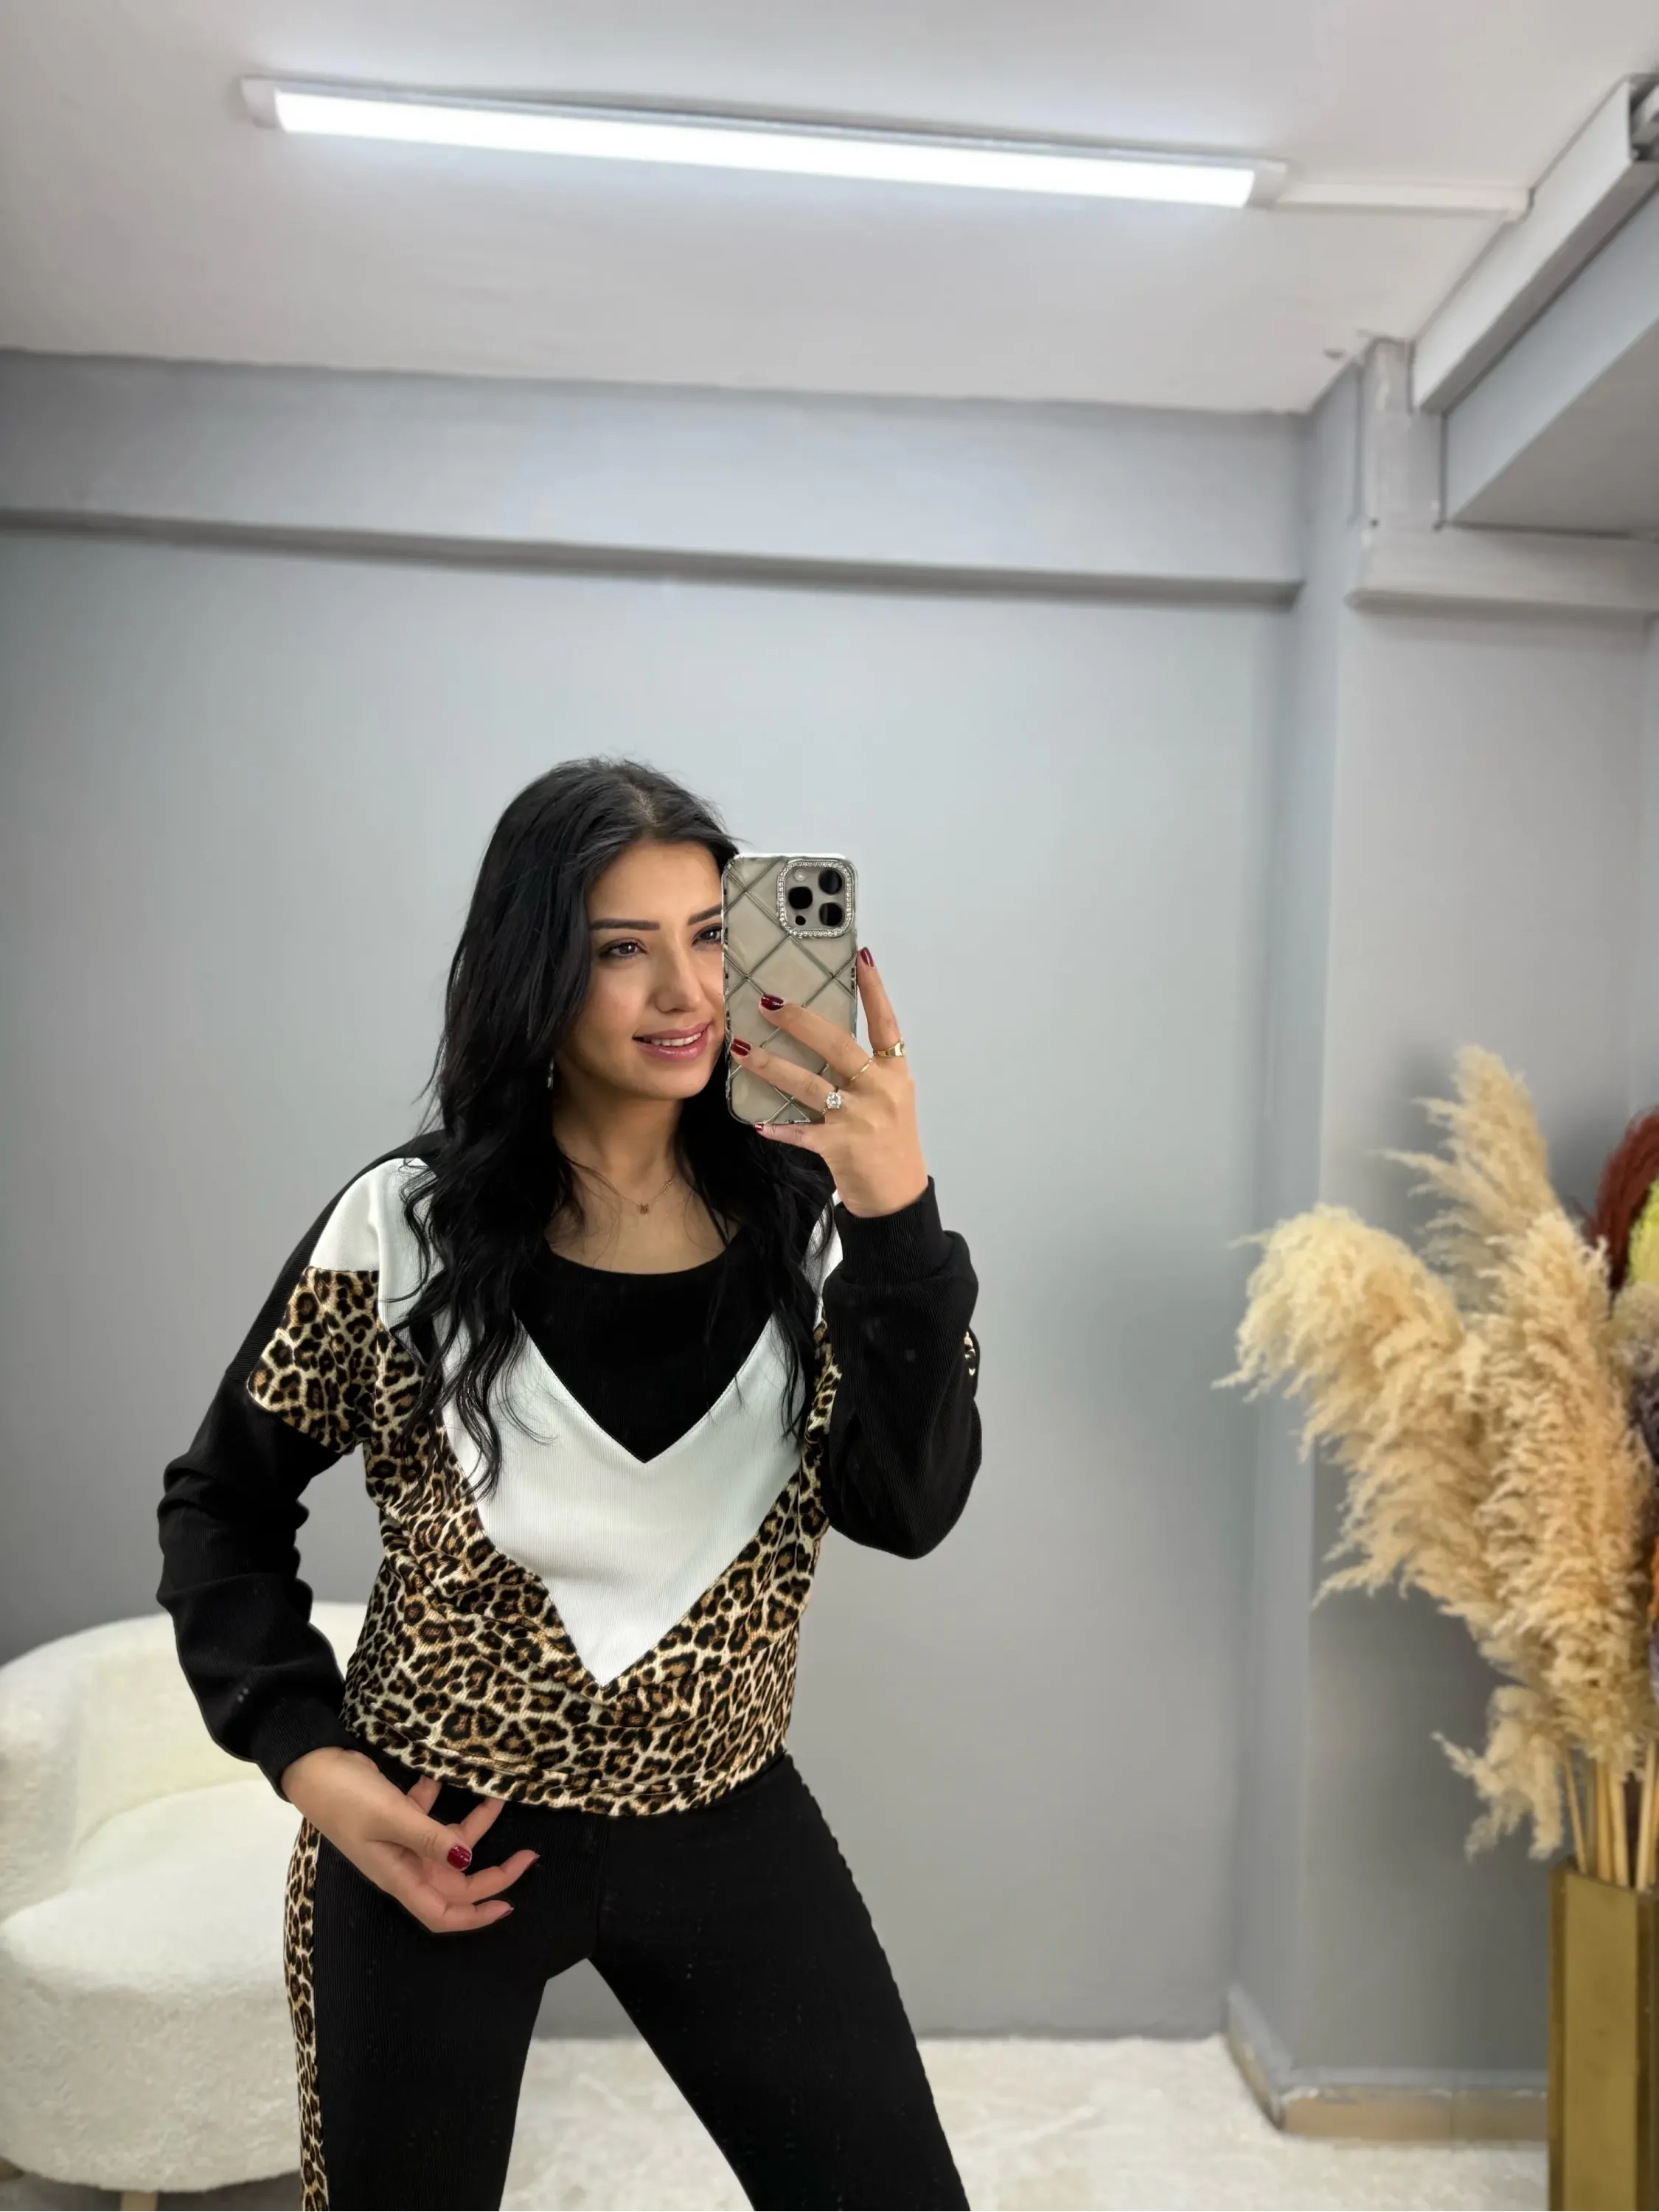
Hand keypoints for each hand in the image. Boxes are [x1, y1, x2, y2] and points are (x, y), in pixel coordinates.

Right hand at [281, 1745, 537, 1934]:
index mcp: (399, 1876)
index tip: (509, 1905)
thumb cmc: (348, 1798)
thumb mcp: (392, 1816)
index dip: (475, 1917)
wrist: (313, 1766)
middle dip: (492, 1871)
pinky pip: (430, 1814)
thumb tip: (466, 1859)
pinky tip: (452, 1772)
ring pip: (449, 1842)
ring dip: (475, 1823)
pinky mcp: (398, 1815)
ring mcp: (401, 1840)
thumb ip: (429, 1838)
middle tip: (528, 1853)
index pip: (442, 1913)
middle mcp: (404, 1864)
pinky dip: (443, 1797)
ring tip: (498, 1797)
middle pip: (456, 1881)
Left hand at [732, 947, 927, 1217]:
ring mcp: (859, 1118)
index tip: (860, 957)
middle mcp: (879, 1090)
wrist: (897, 1195)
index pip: (885, 1023)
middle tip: (767, 1002)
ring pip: (809, 1084)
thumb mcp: (889, 1098)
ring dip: (771, 1066)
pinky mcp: (839, 1146)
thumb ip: (864, 1070)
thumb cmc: (890, 1141)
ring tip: (742, 1050)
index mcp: (894, 1072)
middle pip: (837, 1045)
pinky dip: (778, 1127)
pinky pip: (800, 1132)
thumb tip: (819, 1038)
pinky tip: (756, 1122)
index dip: (874, 990)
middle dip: (799, 1021)